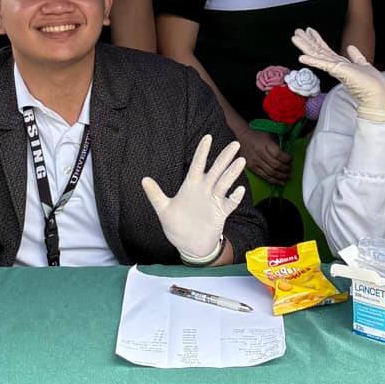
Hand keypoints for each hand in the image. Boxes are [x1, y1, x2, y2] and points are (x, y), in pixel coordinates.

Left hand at [141, 135, 247, 266]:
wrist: (189, 246)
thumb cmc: (176, 226)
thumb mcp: (164, 210)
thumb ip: (155, 195)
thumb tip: (144, 179)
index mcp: (191, 185)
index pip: (198, 164)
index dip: (202, 151)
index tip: (208, 137)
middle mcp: (205, 190)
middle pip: (216, 169)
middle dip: (225, 157)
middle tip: (235, 144)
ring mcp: (214, 200)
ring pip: (225, 183)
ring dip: (232, 173)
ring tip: (240, 161)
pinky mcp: (221, 213)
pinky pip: (229, 203)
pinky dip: (234, 196)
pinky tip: (239, 189)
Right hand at [237, 126, 292, 184]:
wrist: (242, 138)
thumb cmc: (257, 136)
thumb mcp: (269, 135)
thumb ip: (278, 144)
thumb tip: (287, 155)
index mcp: (265, 144)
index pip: (278, 154)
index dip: (287, 159)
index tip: (291, 159)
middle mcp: (259, 153)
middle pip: (276, 165)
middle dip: (286, 168)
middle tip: (290, 168)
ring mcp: (255, 161)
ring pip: (271, 172)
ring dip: (281, 176)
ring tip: (287, 176)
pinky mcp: (252, 168)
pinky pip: (264, 176)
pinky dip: (273, 180)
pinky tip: (280, 181)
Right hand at [292, 27, 384, 122]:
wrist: (375, 94)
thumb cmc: (370, 83)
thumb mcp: (362, 63)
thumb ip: (355, 55)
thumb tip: (350, 47)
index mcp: (340, 63)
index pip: (325, 50)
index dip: (317, 39)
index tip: (309, 31)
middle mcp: (335, 65)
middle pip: (318, 51)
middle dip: (307, 41)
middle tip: (297, 31)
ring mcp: (335, 69)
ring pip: (317, 56)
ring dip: (305, 47)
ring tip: (295, 38)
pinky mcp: (337, 71)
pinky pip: (323, 65)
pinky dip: (312, 61)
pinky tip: (302, 57)